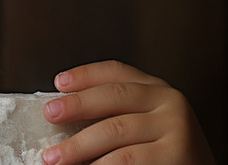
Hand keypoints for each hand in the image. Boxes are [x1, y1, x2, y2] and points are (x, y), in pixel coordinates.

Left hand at [41, 60, 214, 163]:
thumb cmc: (164, 154)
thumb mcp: (145, 124)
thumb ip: (115, 113)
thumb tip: (61, 113)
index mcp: (157, 89)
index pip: (117, 72)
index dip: (86, 74)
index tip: (59, 83)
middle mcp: (170, 101)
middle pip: (113, 96)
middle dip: (76, 105)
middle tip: (49, 115)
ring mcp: (177, 128)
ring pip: (115, 131)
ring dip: (78, 146)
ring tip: (53, 158)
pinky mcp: (178, 155)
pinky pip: (127, 160)